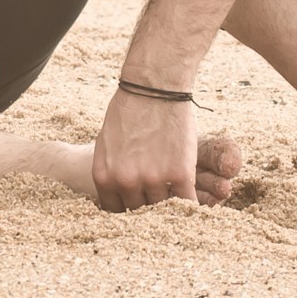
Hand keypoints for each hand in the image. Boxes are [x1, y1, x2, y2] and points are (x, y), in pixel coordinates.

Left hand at [93, 88, 198, 211]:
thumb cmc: (130, 109)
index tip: (137, 205)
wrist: (154, 87)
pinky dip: (190, 205)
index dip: (127, 209)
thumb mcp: (107, 143)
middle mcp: (126, 182)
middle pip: (139, 211)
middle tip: (158, 200)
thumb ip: (112, 170)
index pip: (114, 210)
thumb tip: (118, 190)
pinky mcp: (179, 175)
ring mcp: (153, 180)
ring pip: (163, 208)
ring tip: (176, 199)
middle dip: (148, 205)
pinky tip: (192, 201)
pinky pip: (186, 203)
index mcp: (104, 176)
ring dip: (170, 204)